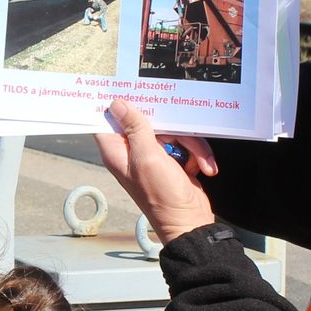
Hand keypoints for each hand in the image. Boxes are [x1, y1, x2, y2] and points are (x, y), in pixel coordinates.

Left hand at [94, 100, 218, 242]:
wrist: (191, 222)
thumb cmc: (163, 196)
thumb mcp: (147, 157)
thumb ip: (135, 128)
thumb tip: (117, 104)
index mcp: (118, 151)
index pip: (108, 121)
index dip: (115, 105)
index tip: (127, 88)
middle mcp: (133, 152)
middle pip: (148, 121)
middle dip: (172, 128)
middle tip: (180, 130)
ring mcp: (154, 157)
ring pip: (173, 132)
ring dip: (191, 146)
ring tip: (198, 164)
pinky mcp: (174, 161)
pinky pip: (185, 144)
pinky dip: (197, 155)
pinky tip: (202, 168)